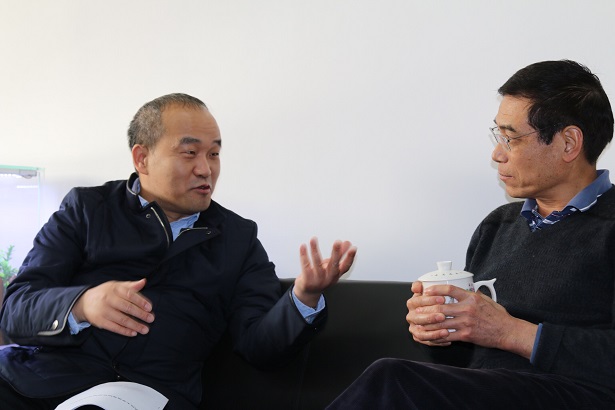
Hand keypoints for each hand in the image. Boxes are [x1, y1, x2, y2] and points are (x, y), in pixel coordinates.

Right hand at [72, 278, 154, 336]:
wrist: (84, 302)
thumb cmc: (106, 293)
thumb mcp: (116, 286)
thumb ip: (130, 286)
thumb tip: (144, 281)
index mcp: (114, 289)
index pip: (130, 295)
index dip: (141, 301)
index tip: (150, 308)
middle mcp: (108, 299)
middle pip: (127, 308)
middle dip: (140, 314)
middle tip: (151, 319)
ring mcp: (103, 311)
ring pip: (122, 319)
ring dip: (135, 325)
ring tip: (145, 329)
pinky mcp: (100, 322)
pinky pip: (114, 327)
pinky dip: (125, 331)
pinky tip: (134, 333)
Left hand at [293, 237, 356, 307]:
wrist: (308, 293)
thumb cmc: (321, 278)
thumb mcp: (331, 267)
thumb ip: (339, 255)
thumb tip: (347, 243)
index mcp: (336, 275)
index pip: (346, 266)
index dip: (350, 258)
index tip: (353, 248)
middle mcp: (328, 278)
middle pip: (333, 265)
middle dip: (336, 253)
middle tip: (338, 242)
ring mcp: (318, 280)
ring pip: (317, 263)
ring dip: (315, 250)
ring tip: (314, 239)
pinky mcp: (307, 280)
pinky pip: (305, 265)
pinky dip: (304, 255)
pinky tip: (303, 246)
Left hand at [406, 281, 536, 357]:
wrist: (507, 331)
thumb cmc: (497, 316)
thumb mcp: (486, 299)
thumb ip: (472, 294)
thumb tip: (463, 290)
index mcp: (471, 298)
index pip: (449, 290)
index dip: (435, 290)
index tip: (426, 291)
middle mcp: (467, 309)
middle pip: (440, 307)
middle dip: (426, 309)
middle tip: (417, 310)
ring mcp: (465, 323)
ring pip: (441, 322)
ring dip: (428, 323)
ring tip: (420, 323)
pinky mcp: (466, 335)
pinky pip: (447, 335)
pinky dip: (438, 336)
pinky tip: (432, 335)